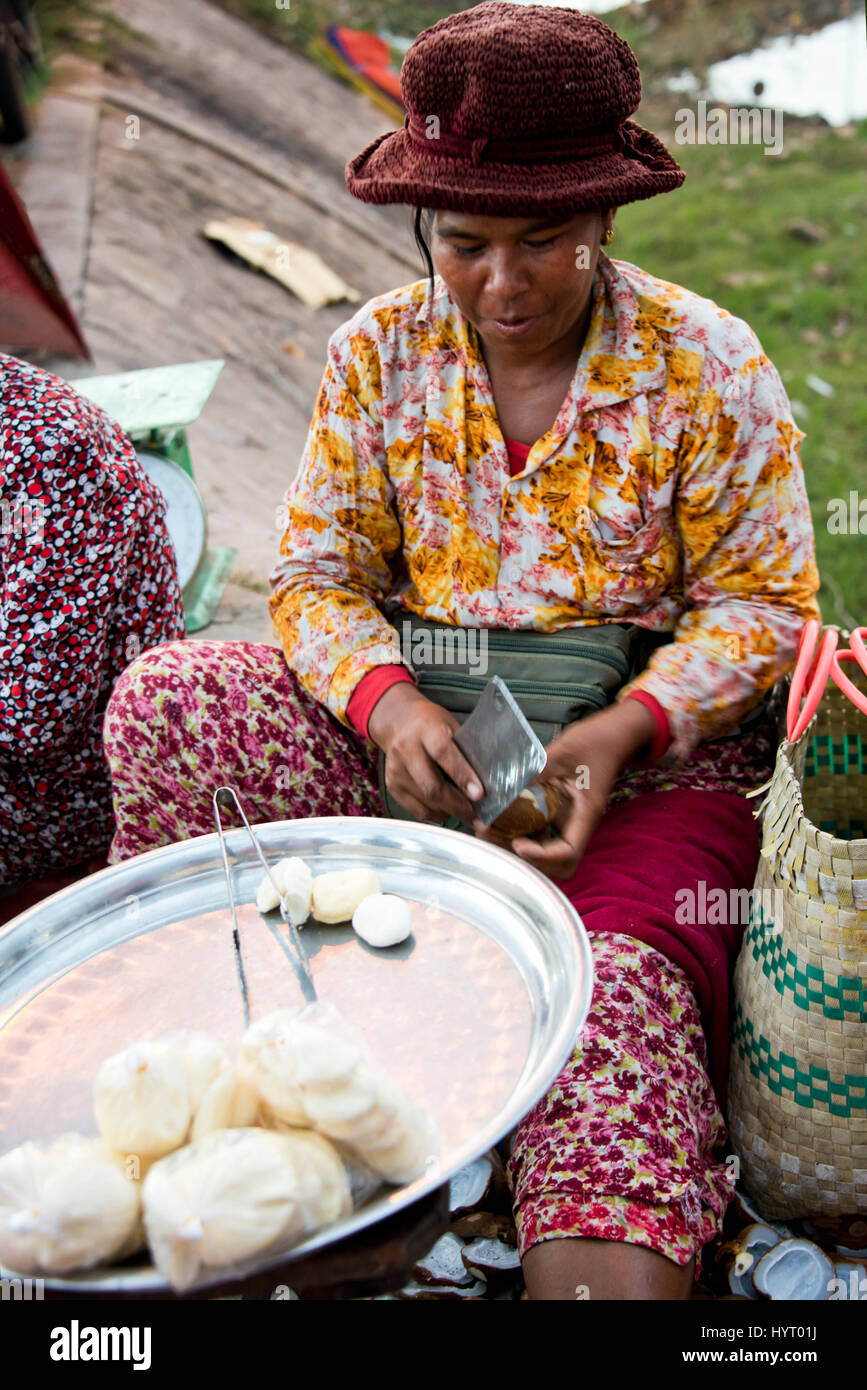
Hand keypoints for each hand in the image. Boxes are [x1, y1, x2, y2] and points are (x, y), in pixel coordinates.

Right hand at [368, 683, 483, 824]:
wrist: (399, 722)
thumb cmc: (431, 725)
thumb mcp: (451, 727)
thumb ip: (465, 752)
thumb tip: (487, 781)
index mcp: (426, 730)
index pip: (444, 754)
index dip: (462, 776)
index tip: (479, 794)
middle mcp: (406, 749)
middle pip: (432, 786)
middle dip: (459, 806)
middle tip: (479, 819)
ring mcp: (396, 770)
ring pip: (425, 802)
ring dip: (449, 812)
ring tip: (467, 814)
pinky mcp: (392, 786)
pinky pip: (416, 810)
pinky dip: (435, 814)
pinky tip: (447, 810)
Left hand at [473, 698, 656, 880]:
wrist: (613, 735)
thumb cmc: (596, 741)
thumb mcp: (564, 751)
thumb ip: (536, 770)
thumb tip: (506, 788)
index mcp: (586, 813)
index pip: (568, 852)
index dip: (542, 856)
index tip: (518, 842)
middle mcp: (578, 823)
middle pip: (556, 862)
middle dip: (526, 857)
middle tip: (495, 837)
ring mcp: (568, 820)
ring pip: (546, 851)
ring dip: (520, 847)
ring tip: (490, 830)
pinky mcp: (558, 813)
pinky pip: (540, 832)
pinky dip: (521, 832)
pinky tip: (499, 819)